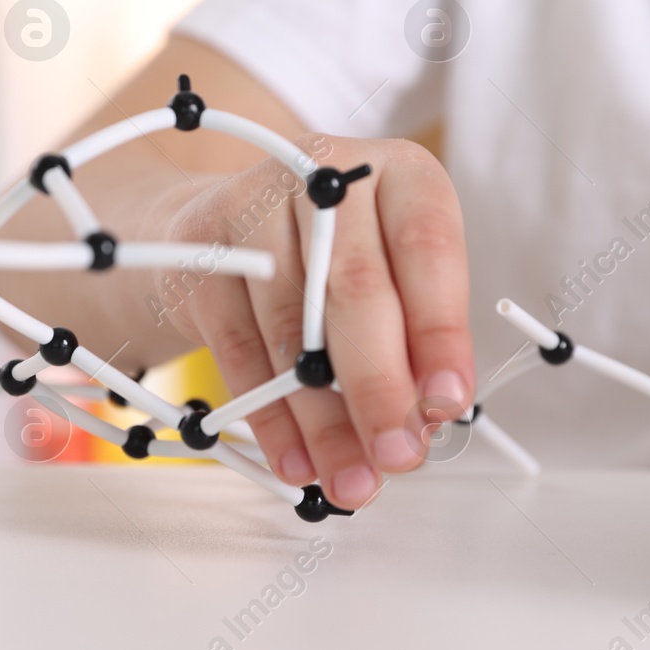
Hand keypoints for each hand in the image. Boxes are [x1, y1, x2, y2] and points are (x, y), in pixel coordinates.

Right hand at [158, 135, 474, 508]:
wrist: (229, 227)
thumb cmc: (336, 257)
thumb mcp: (396, 275)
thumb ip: (416, 337)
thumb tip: (426, 416)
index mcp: (398, 172)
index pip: (427, 249)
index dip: (440, 332)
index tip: (447, 403)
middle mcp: (325, 175)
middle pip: (357, 288)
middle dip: (380, 387)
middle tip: (398, 455)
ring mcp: (254, 207)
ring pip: (293, 328)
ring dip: (324, 419)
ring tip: (350, 477)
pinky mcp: (201, 253)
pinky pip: (239, 348)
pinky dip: (270, 415)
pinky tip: (297, 459)